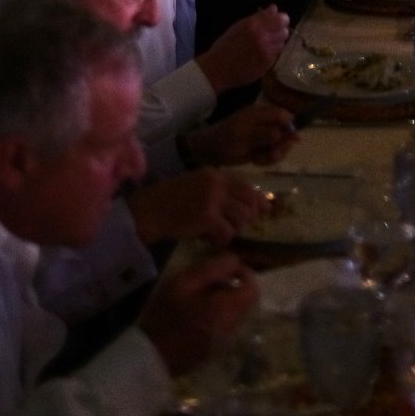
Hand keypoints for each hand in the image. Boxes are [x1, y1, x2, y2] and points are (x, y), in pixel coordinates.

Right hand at [128, 167, 262, 246]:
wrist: (149, 210)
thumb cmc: (168, 200)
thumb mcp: (195, 186)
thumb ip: (217, 191)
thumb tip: (242, 204)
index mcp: (215, 174)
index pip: (246, 185)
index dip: (257, 199)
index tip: (265, 209)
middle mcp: (217, 183)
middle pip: (248, 201)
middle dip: (248, 216)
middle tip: (240, 227)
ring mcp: (213, 199)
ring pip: (241, 218)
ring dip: (233, 230)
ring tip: (220, 234)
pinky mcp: (207, 217)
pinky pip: (227, 232)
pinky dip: (222, 240)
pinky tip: (211, 241)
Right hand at [138, 252, 257, 374]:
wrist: (150, 357)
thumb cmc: (165, 316)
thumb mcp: (185, 283)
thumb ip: (213, 269)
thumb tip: (234, 260)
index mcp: (228, 310)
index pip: (253, 288)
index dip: (244, 273)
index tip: (226, 267)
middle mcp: (233, 328)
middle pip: (246, 302)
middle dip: (233, 287)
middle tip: (209, 281)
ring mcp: (225, 343)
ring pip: (236, 314)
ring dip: (225, 302)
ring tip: (199, 297)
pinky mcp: (216, 352)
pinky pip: (226, 327)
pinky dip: (218, 316)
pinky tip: (196, 315)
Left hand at [184, 99, 298, 167]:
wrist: (210, 152)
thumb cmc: (224, 140)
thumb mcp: (242, 136)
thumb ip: (262, 134)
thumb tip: (281, 132)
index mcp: (260, 114)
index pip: (282, 115)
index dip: (290, 126)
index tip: (294, 140)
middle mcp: (264, 123)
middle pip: (285, 131)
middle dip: (281, 146)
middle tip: (271, 156)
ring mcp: (263, 136)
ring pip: (280, 144)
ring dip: (273, 155)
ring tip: (259, 160)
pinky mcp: (261, 147)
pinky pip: (272, 153)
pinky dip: (267, 159)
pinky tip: (256, 161)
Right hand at [196, 5, 290, 93]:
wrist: (217, 69)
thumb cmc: (225, 45)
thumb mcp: (239, 26)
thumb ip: (259, 17)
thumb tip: (274, 8)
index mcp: (254, 25)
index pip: (280, 19)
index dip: (281, 19)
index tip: (278, 20)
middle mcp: (263, 38)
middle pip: (284, 31)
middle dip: (280, 31)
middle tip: (272, 33)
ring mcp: (266, 53)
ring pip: (282, 44)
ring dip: (276, 42)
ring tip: (265, 44)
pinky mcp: (267, 65)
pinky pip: (276, 55)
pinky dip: (271, 53)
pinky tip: (261, 54)